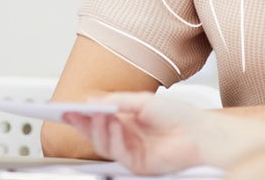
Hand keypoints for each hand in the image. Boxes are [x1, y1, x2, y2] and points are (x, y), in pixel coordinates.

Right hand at [63, 92, 207, 174]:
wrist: (200, 134)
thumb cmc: (178, 115)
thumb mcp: (143, 100)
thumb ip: (117, 101)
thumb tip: (93, 100)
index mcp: (124, 120)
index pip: (96, 118)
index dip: (79, 114)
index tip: (64, 107)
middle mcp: (124, 136)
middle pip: (94, 133)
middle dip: (81, 123)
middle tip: (71, 112)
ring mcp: (130, 151)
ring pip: (102, 144)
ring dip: (97, 129)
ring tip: (97, 115)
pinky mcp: (137, 164)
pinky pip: (118, 153)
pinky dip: (113, 138)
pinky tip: (115, 125)